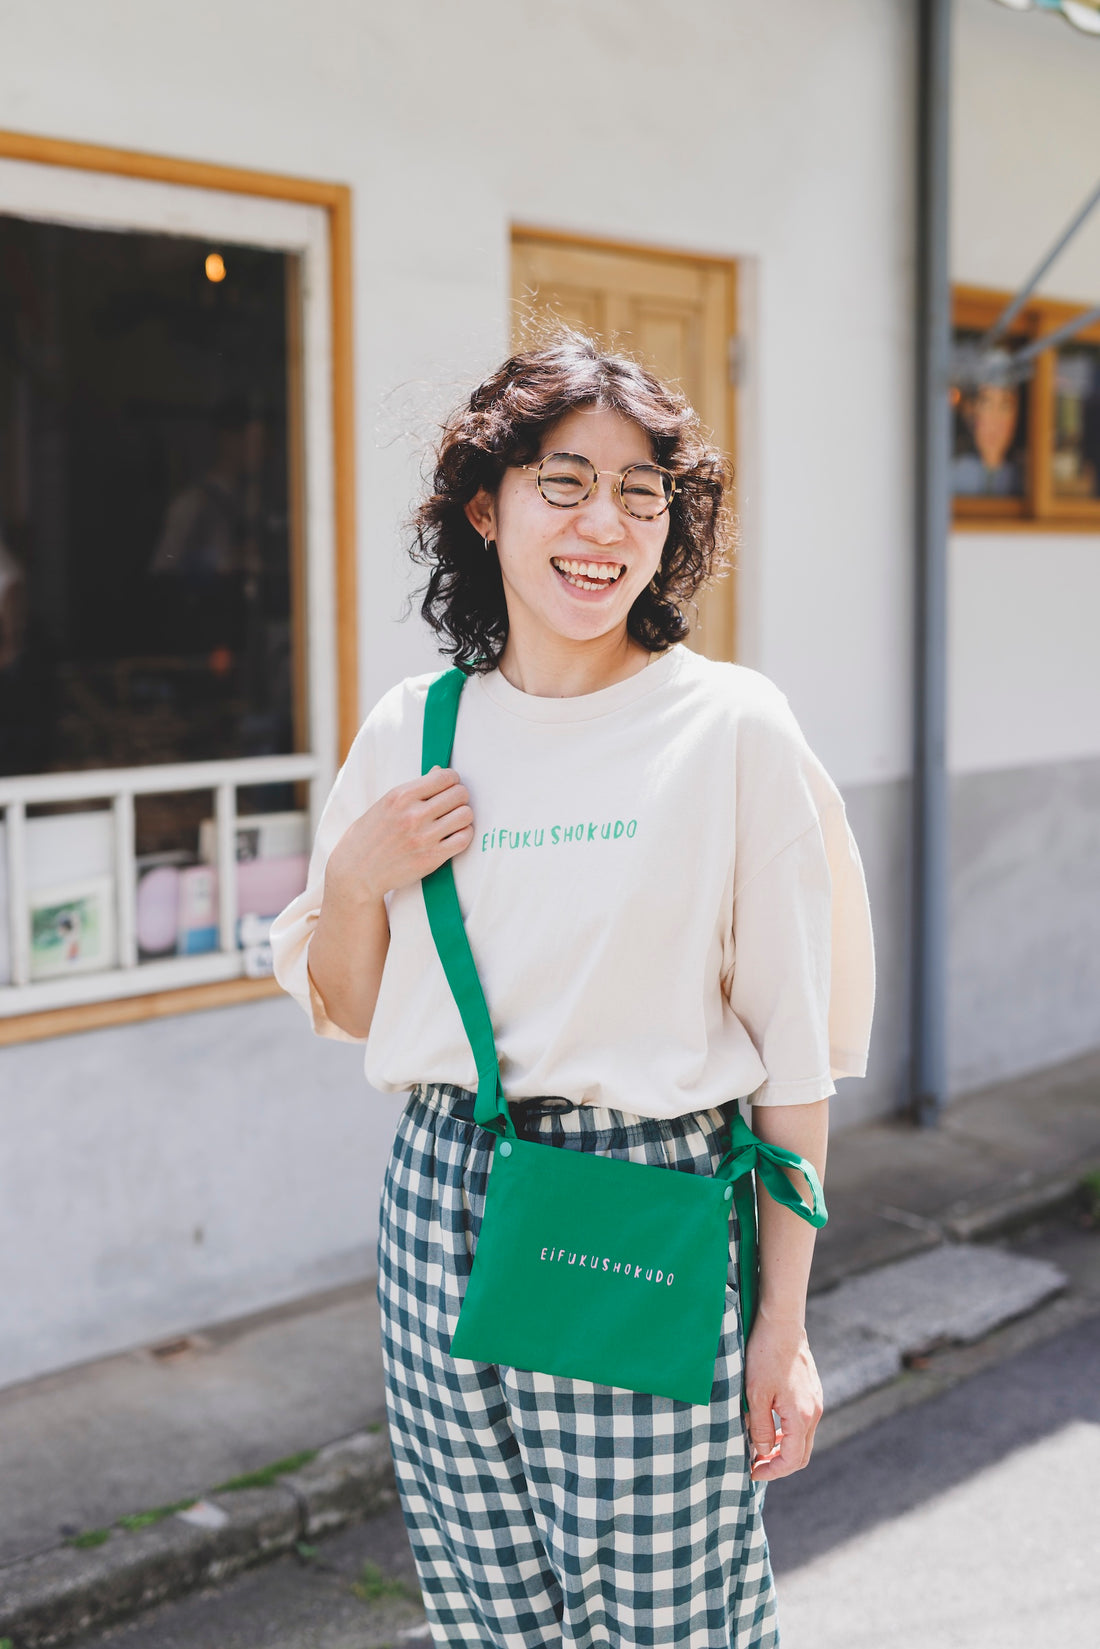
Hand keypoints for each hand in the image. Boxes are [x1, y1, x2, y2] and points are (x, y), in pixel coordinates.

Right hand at [326, 767, 473, 904]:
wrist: (357, 870)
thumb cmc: (372, 834)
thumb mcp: (386, 804)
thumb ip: (415, 789)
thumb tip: (440, 771)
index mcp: (401, 796)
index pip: (445, 777)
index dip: (452, 780)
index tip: (449, 787)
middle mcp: (413, 815)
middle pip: (459, 794)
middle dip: (460, 797)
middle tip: (453, 803)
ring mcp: (423, 837)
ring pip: (465, 815)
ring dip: (463, 816)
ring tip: (455, 819)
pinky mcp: (431, 858)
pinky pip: (463, 839)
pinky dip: (464, 834)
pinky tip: (455, 835)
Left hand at [744, 1314, 822, 1482]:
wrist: (782, 1323)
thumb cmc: (766, 1356)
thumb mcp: (755, 1394)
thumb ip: (760, 1427)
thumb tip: (762, 1451)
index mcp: (801, 1417)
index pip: (792, 1460)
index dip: (772, 1471)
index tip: (752, 1472)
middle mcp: (814, 1412)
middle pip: (801, 1453)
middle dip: (778, 1464)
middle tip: (756, 1465)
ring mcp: (815, 1400)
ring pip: (802, 1437)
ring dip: (782, 1447)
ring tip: (759, 1446)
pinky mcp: (811, 1390)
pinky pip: (802, 1421)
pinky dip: (787, 1431)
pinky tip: (769, 1424)